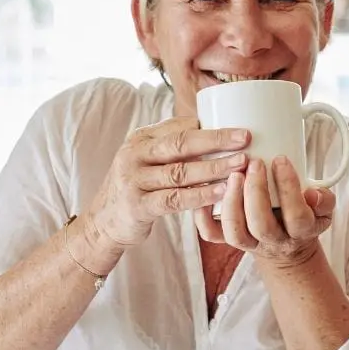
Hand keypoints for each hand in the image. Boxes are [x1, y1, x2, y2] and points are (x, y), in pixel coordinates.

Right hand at [87, 117, 249, 248]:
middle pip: (181, 144)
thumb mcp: (148, 159)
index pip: (180, 127)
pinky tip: (221, 193)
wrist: (103, 222)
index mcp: (142, 139)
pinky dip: (199, 196)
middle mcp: (135, 155)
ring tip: (240, 165)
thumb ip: (174, 146)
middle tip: (245, 139)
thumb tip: (215, 128)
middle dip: (216, 140)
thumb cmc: (138, 186)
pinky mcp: (138, 205)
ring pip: (179, 172)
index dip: (212, 127)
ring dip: (213, 167)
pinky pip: (174, 199)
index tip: (241, 128)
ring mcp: (134, 180)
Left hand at [195, 155, 335, 263]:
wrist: (288, 249)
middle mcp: (273, 241)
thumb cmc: (305, 218)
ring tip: (233, 174)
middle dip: (255, 192)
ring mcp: (249, 243)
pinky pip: (211, 234)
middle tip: (254, 162)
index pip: (297, 215)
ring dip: (231, 202)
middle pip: (261, 224)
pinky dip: (203, 216)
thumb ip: (324, 200)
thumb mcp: (323, 211)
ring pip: (235, 232)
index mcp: (301, 232)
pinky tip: (206, 191)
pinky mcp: (230, 240)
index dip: (289, 188)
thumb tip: (313, 193)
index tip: (281, 160)